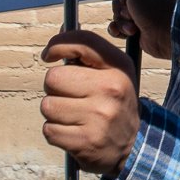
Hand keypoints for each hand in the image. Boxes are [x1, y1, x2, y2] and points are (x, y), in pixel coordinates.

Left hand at [40, 30, 140, 174]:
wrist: (132, 145)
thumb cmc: (113, 103)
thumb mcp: (112, 73)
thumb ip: (87, 54)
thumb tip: (59, 34)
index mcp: (119, 67)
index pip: (83, 42)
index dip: (58, 44)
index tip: (49, 55)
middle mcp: (111, 89)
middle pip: (53, 78)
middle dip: (54, 87)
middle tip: (70, 95)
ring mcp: (100, 117)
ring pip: (48, 106)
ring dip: (54, 112)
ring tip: (73, 116)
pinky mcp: (86, 141)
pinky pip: (49, 130)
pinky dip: (55, 132)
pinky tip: (73, 131)